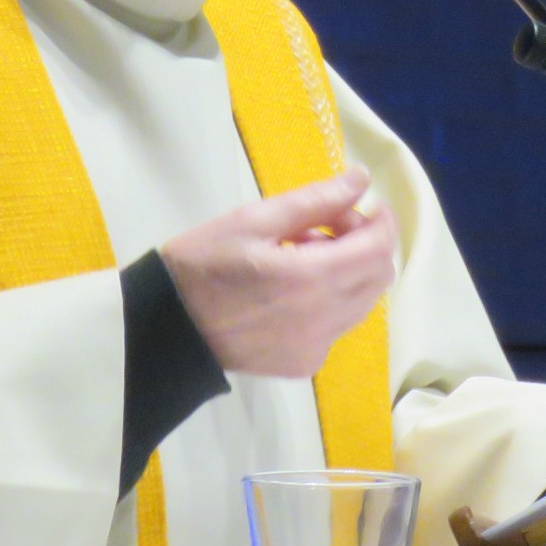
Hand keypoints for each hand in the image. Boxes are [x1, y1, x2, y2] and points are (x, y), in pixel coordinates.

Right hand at [158, 166, 397, 378]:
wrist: (165, 328)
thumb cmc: (203, 263)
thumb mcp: (253, 219)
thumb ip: (315, 200)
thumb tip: (361, 180)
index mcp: (311, 279)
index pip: (378, 248)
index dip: (379, 220)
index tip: (360, 202)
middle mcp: (323, 320)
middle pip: (378, 277)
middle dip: (363, 244)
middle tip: (321, 227)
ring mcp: (315, 348)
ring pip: (361, 303)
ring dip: (347, 272)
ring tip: (299, 256)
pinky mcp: (303, 365)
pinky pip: (336, 326)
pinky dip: (328, 302)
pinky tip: (289, 291)